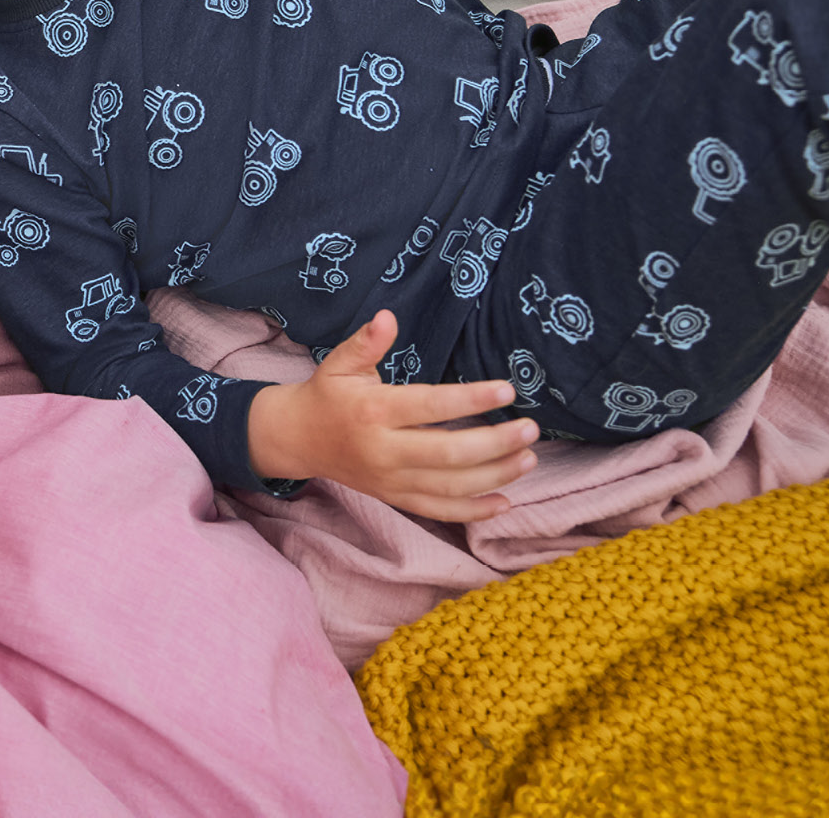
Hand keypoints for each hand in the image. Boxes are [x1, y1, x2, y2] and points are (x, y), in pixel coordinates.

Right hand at [247, 310, 538, 520]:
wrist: (298, 439)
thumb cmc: (327, 394)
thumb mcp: (340, 362)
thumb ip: (366, 342)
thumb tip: (388, 317)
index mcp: (373, 411)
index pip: (430, 406)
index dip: (471, 400)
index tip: (506, 390)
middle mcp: (383, 450)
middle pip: (449, 453)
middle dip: (496, 443)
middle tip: (530, 429)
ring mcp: (390, 480)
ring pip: (451, 487)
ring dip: (496, 476)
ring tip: (528, 459)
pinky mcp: (394, 497)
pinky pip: (439, 511)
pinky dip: (473, 511)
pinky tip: (505, 502)